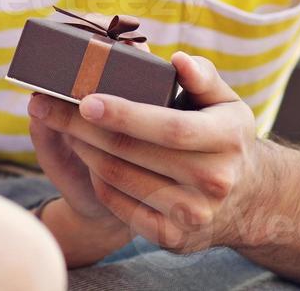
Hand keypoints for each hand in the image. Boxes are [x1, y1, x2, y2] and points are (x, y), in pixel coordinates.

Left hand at [27, 50, 264, 253]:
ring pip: (120, 179)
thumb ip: (202, 77)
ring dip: (84, 149)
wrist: (249, 199)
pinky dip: (97, 180)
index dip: (124, 114)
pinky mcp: (173, 238)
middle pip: (134, 152)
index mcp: (226, 138)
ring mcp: (193, 214)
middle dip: (84, 127)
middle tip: (50, 106)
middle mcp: (213, 180)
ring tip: (65, 125)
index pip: (168, 127)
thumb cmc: (225, 137)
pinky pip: (120, 206)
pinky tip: (87, 156)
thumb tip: (178, 60)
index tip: (86, 100)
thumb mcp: (225, 102)